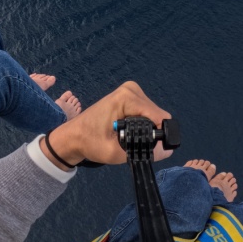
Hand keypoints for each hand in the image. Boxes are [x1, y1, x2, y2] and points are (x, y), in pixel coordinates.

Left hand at [42, 81, 172, 168]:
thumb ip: (143, 151)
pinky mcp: (131, 95)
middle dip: (150, 132)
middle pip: (156, 115)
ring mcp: (131, 90)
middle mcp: (131, 89)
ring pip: (153, 114)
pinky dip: (142, 124)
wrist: (74, 136)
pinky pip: (147, 112)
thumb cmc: (90, 142)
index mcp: (127, 98)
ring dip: (146, 129)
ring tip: (127, 137)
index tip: (147, 147)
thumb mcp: (115, 152)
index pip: (157, 115)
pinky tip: (128, 130)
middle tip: (132, 143)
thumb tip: (168, 149)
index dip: (158, 134)